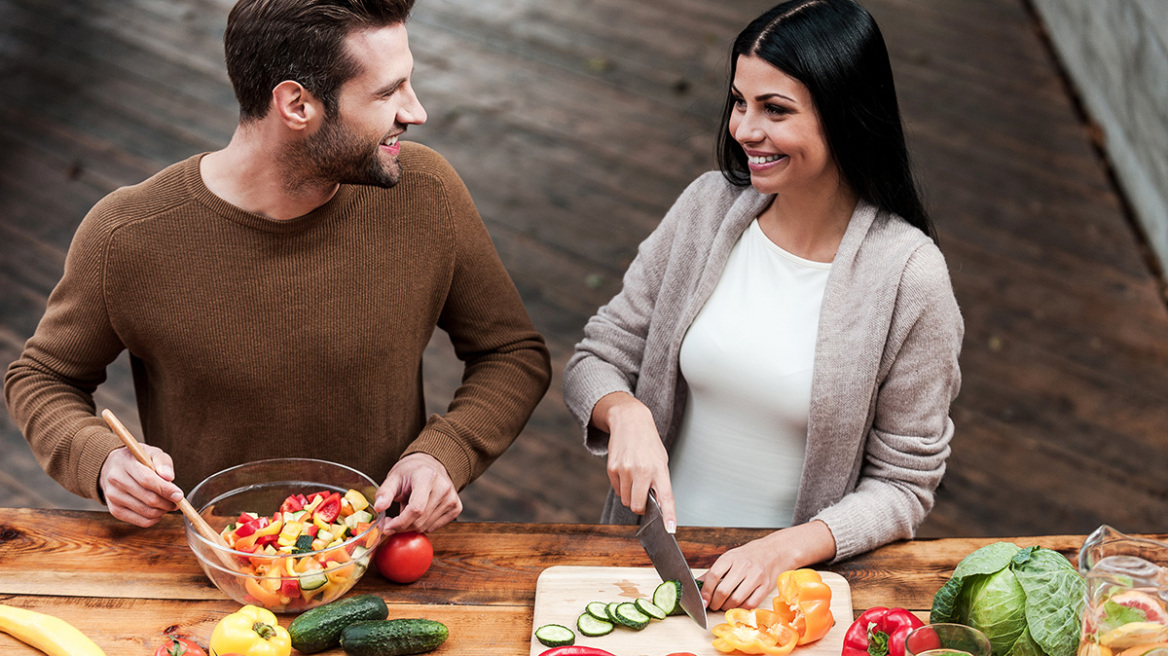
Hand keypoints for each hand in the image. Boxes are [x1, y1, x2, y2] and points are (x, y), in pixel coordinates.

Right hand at [98, 445, 183, 527]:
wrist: (112, 467)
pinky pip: (140, 521)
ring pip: (146, 512)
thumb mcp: (151, 452)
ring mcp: (113, 497)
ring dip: (163, 511)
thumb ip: (162, 462)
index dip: (165, 489)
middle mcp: (116, 481)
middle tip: (177, 501)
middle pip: (148, 498)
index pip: (147, 480)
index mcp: (126, 463)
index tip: (179, 495)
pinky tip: (158, 511)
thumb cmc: (137, 460)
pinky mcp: (114, 510)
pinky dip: (154, 519)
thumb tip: (169, 477)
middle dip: (168, 502)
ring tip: (168, 504)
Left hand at [374, 453, 461, 533]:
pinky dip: (423, 525)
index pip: (416, 509)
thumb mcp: (394, 477)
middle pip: (420, 521)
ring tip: (407, 510)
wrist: (431, 466)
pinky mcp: (456, 507)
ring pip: (426, 527)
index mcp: (427, 477)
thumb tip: (378, 508)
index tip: (387, 527)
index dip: (400, 523)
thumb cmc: (411, 472)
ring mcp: (452, 498)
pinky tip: (419, 513)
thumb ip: (385, 492)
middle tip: (391, 520)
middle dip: (402, 526)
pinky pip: (434, 527)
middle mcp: (443, 488)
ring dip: (412, 525)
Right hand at [592, 392, 676, 531]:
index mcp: (659, 469)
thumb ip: (660, 483)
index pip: (666, 497)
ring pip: (626, 500)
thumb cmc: (649, 443)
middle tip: (643, 495)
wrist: (630, 421)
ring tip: (635, 477)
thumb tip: (657, 506)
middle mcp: (642, 471)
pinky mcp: (612, 469)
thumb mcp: (661, 461)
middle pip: (637, 506)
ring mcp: (625, 470)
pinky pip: (617, 490)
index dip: (668, 515)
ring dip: (630, 495)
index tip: (669, 529)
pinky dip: (622, 487)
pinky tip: (626, 471)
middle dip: (640, 507)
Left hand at [698, 521, 835, 610]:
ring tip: (724, 606)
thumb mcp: (729, 558)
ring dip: (727, 607)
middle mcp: (744, 566)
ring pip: (736, 600)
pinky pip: (750, 604)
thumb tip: (697, 585)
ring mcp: (756, 576)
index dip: (706, 591)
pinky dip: (741, 608)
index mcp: (731, 557)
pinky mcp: (766, 587)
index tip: (703, 600)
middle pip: (724, 590)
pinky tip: (738, 605)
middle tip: (713, 605)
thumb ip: (713, 572)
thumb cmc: (748, 556)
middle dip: (715, 603)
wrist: (774, 552)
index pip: (714, 575)